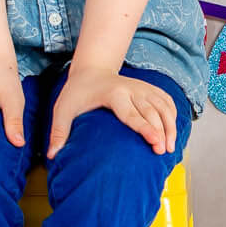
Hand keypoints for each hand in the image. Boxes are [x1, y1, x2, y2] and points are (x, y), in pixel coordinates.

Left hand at [48, 65, 176, 158]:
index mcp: (114, 94)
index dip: (146, 128)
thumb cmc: (77, 93)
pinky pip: (167, 102)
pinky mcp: (149, 89)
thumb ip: (58, 131)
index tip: (156, 142)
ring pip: (164, 106)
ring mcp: (143, 87)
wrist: (91, 71)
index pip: (133, 114)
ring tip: (171, 149)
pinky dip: (173, 117)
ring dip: (171, 127)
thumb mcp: (62, 109)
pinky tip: (172, 133)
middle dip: (161, 132)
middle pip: (152, 112)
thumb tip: (52, 156)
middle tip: (164, 152)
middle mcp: (132, 89)